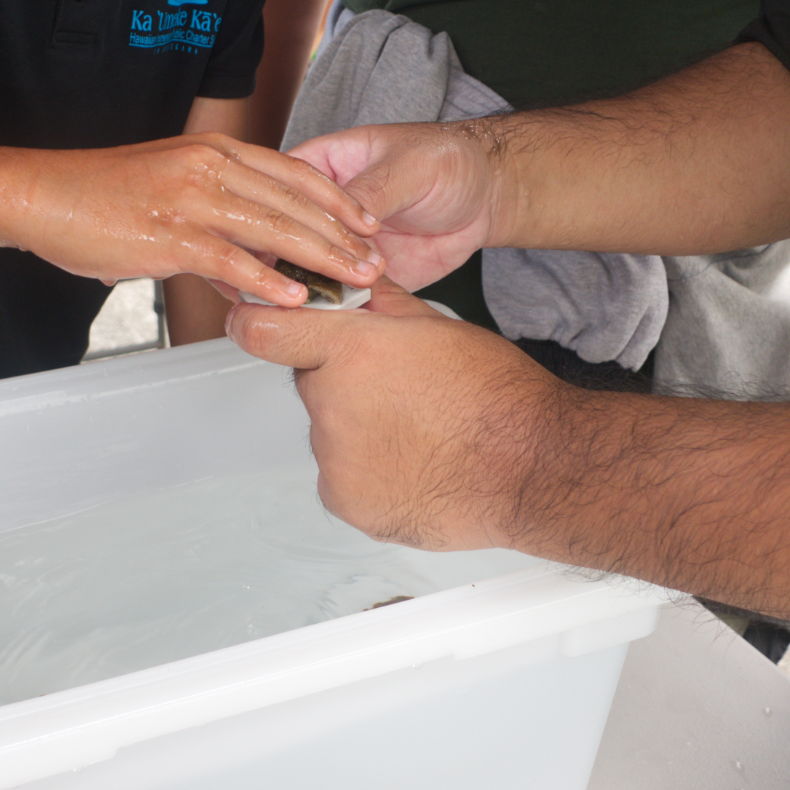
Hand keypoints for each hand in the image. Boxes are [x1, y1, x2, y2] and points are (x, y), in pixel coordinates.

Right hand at [11, 134, 382, 305]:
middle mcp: (209, 167)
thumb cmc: (99, 195)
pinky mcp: (168, 235)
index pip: (294, 171)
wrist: (42, 194)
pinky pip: (228, 259)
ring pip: (273, 228)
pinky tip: (292, 297)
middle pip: (294, 201)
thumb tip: (249, 251)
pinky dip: (265, 281)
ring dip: (319, 258)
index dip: (337, 199)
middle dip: (342, 235)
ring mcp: (190, 200)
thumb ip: (215, 210)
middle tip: (375, 263)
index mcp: (214, 151)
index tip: (368, 223)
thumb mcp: (170, 187)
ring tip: (353, 282)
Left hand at [225, 282, 562, 551]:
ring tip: (420, 433)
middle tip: (400, 392)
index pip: (262, 332)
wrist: (535, 467)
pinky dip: (370, 473)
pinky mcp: (348, 502)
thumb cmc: (498, 397)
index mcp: (352, 351)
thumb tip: (354, 287)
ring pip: (330, 434)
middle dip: (343, 382)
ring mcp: (337, 460)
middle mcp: (333, 406)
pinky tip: (415, 465)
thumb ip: (381, 306)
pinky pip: (343, 478)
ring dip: (360, 431)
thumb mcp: (438, 326)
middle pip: (313, 384)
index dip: (256, 324)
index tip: (254, 326)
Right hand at [287, 121, 510, 290]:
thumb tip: (334, 221)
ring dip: (308, 287)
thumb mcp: (406, 167)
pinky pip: (341, 295)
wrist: (487, 196)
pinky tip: (340, 309)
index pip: (279, 190)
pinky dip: (338, 306)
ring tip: (317, 296)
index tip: (268, 235)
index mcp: (323, 167)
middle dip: (284, 258)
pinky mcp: (363, 275)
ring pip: (306, 271)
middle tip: (288, 274)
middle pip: (284, 236)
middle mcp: (324, 210)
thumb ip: (369, 192)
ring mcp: (341, 245)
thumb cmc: (447, 160)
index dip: (268, 212)